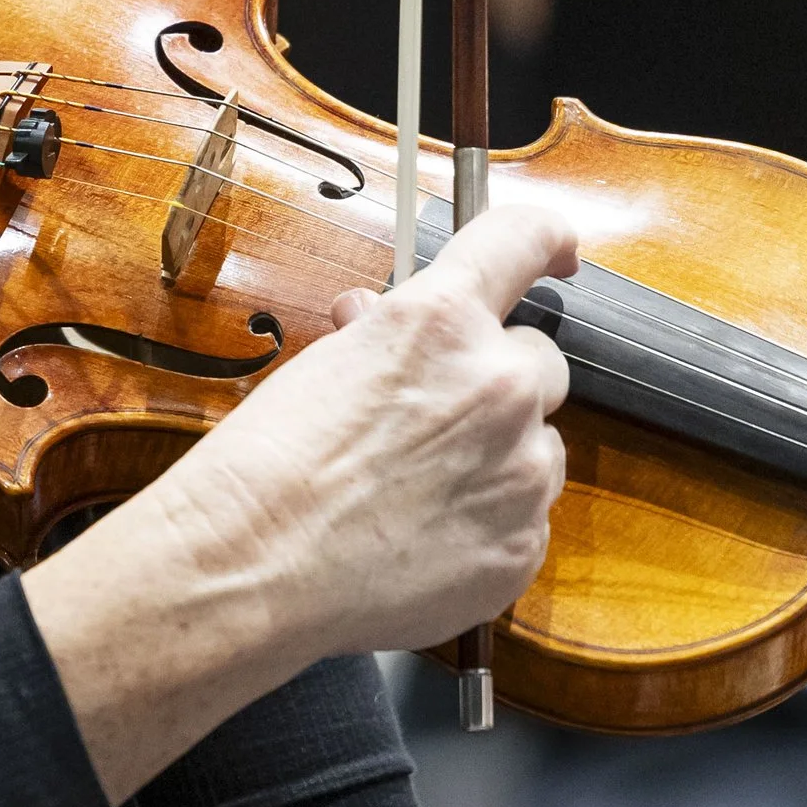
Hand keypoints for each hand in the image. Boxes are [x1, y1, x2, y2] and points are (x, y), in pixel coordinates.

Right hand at [26, 201, 574, 802]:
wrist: (248, 566)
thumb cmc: (264, 467)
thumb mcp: (322, 364)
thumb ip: (382, 335)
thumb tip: (386, 318)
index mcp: (442, 323)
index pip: (523, 240)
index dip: (547, 239)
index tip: (558, 252)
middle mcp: (497, 387)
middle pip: (541, 361)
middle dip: (495, 380)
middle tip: (434, 417)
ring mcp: (520, 472)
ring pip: (540, 447)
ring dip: (498, 457)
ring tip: (418, 492)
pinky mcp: (521, 547)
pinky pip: (528, 519)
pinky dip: (489, 524)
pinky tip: (425, 537)